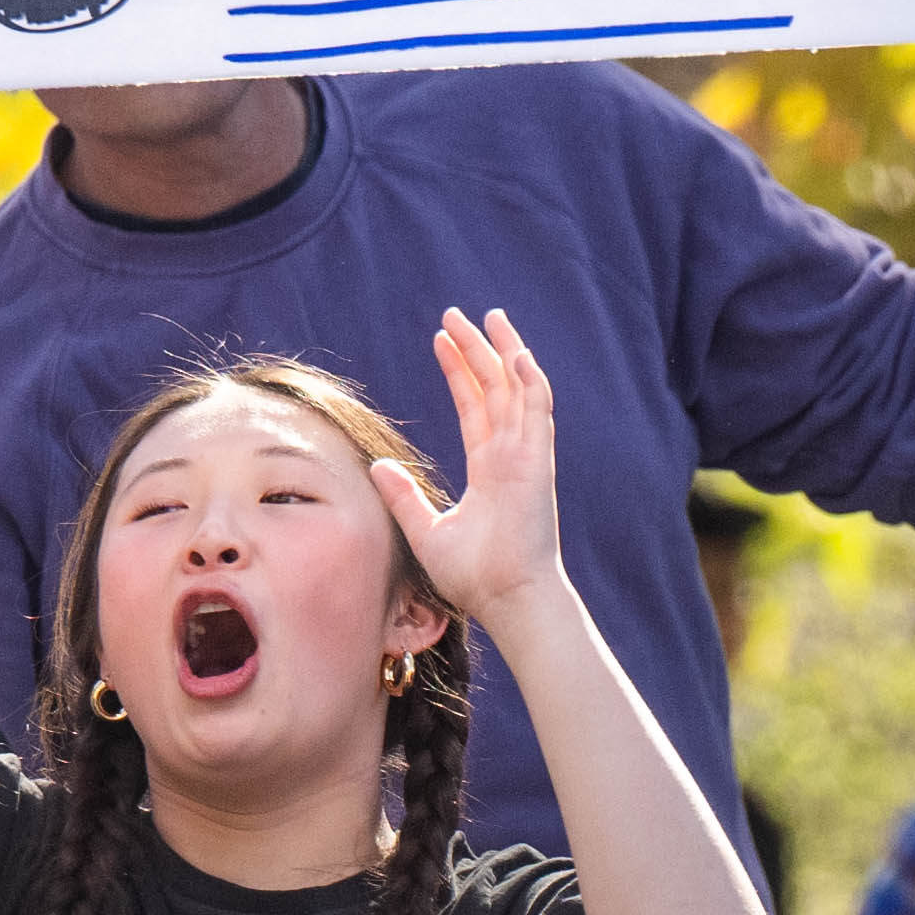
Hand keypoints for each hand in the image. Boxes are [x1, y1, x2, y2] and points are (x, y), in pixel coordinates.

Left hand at [374, 309, 562, 628]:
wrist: (507, 598)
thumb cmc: (474, 576)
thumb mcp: (426, 529)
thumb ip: (404, 496)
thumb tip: (376, 466)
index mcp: (491, 469)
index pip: (474, 408)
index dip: (459, 372)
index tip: (440, 341)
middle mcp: (511, 456)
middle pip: (494, 388)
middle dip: (476, 349)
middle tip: (455, 315)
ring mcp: (527, 456)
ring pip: (517, 389)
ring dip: (504, 351)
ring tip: (486, 316)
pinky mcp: (538, 461)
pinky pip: (537, 410)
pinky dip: (529, 379)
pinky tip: (513, 351)